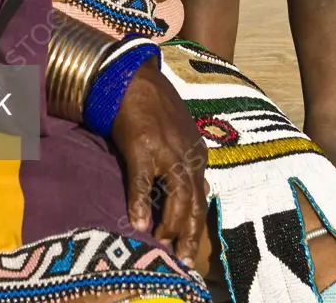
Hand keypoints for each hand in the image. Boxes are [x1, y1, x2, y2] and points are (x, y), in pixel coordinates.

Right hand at [111, 58, 207, 268]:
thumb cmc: (153, 106)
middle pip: (196, 202)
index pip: (201, 196)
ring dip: (172, 224)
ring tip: (162, 242)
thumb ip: (188, 161)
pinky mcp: (141, 145)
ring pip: (178, 195)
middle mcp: (187, 153)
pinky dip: (142, 204)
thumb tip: (198, 192)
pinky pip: (143, 181)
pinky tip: (138, 222)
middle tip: (184, 260)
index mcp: (196, 152)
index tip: (190, 249)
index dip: (196, 224)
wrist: (133, 76)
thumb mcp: (180, 133)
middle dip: (191, 233)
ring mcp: (165, 150)